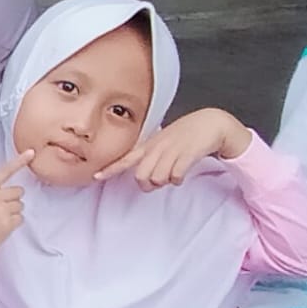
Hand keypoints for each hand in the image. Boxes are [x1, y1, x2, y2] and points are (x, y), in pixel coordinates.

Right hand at [0, 151, 34, 277]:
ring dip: (13, 212)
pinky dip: (14, 223)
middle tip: (0, 210)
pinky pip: (20, 218)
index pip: (4, 172)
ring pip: (20, 205)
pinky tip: (1, 227)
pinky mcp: (7, 223)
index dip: (19, 161)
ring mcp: (1, 210)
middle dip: (13, 200)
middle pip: (18, 191)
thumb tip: (12, 191)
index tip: (31, 152)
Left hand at [95, 108, 252, 189]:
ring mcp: (171, 149)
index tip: (95, 177)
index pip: (125, 159)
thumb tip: (144, 178)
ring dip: (166, 181)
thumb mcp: (163, 142)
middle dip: (149, 185)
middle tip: (159, 181)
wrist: (210, 123)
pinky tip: (182, 173)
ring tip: (174, 173)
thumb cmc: (185, 135)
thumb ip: (151, 157)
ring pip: (158, 178)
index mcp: (149, 145)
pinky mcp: (187, 153)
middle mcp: (157, 147)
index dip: (110, 169)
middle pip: (141, 176)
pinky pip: (175, 176)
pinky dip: (178, 179)